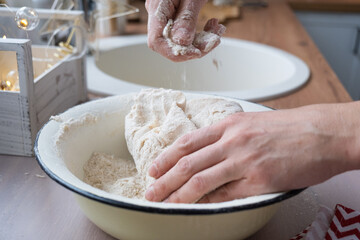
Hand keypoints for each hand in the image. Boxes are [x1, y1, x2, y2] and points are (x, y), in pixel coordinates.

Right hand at [145, 0, 225, 61]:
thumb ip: (186, 18)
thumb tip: (181, 43)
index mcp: (158, 7)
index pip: (156, 42)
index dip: (176, 52)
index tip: (197, 53)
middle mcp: (158, 13)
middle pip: (169, 43)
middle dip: (194, 46)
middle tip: (214, 38)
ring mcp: (165, 14)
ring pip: (179, 39)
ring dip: (201, 40)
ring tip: (217, 28)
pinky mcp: (175, 14)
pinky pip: (184, 31)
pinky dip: (200, 32)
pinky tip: (212, 24)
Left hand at [145, 102, 359, 202]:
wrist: (323, 133)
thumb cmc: (292, 128)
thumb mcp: (254, 121)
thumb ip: (230, 134)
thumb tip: (210, 149)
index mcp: (230, 125)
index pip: (188, 143)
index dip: (167, 157)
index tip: (155, 168)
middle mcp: (232, 142)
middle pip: (188, 162)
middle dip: (164, 179)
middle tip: (151, 191)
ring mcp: (244, 161)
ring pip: (200, 180)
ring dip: (178, 195)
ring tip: (164, 203)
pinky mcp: (259, 181)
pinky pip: (225, 195)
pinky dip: (208, 203)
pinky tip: (197, 209)